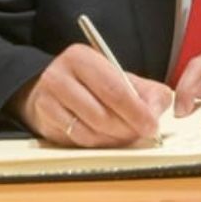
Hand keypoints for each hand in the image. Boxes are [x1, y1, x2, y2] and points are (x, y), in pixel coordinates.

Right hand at [16, 44, 170, 146]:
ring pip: (89, 131)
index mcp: (81, 57)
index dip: (136, 111)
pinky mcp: (44, 121)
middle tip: (141, 133)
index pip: (113, 89)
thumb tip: (156, 112)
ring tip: (124, 135)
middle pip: (100, 114)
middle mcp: (59, 76)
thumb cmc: (92, 83)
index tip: (152, 125)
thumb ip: (146, 91)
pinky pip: (77, 141)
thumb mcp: (120, 77)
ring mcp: (48, 100)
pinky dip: (97, 144)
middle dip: (127, 129)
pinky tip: (106, 137)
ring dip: (113, 139)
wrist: (53, 88)